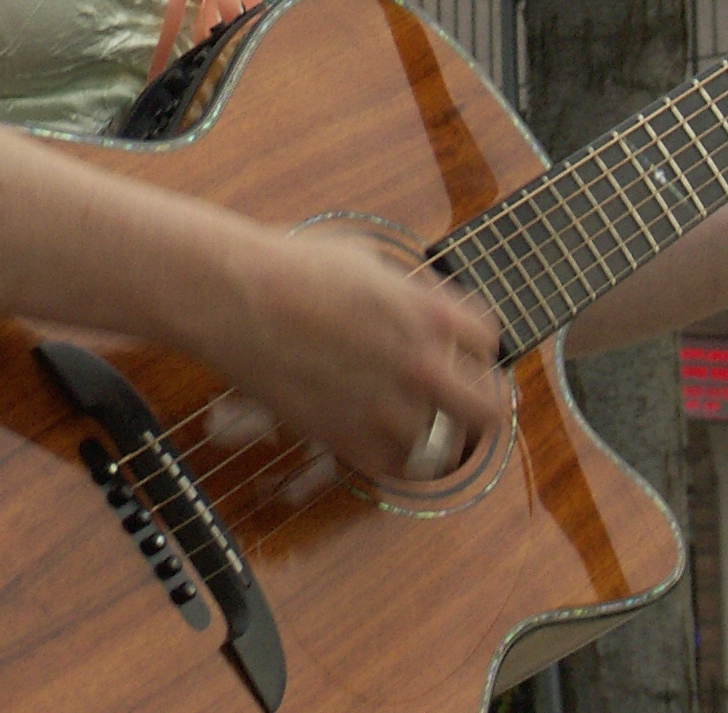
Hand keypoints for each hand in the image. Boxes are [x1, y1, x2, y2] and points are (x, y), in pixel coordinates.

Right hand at [198, 223, 504, 482]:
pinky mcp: (350, 439)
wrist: (237, 297)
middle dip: (483, 401)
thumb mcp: (364, 258)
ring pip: (446, 445)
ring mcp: (387, 407)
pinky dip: (400, 459)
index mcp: (426, 311)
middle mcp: (419, 363)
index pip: (487, 340)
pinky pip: (400, 468)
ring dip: (435, 432)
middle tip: (467, 401)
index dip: (475, 345)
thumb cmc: (290, 266)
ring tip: (420, 422)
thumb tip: (417, 303)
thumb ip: (403, 289)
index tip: (464, 352)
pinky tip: (389, 441)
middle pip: (490, 406)